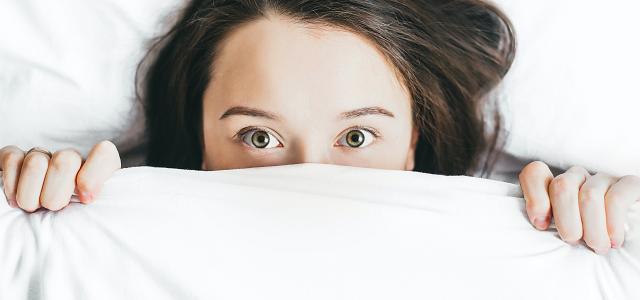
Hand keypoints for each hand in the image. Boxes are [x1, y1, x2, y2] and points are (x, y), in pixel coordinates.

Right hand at [0, 141, 120, 211]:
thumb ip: (97, 206)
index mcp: (97, 170)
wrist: (39, 224)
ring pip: (36, 162)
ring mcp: (43, 156)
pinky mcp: (16, 158)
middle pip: (65, 161)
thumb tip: (87, 198)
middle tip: (54, 208)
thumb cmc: (73, 221)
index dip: (94, 175)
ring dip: (32, 194)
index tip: (86, 199)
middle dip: (56, 194)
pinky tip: (15, 201)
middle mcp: (70, 158)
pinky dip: (12, 184)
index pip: (104, 153)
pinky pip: (12, 159)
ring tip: (34, 208)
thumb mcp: (92, 216)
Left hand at [519, 161, 639, 253]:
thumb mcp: (562, 233)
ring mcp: (603, 180)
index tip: (541, 225)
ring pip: (589, 195)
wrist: (628, 244)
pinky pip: (616, 198)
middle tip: (574, 240)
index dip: (535, 197)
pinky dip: (612, 222)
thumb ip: (545, 223)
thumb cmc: (587, 242)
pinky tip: (614, 240)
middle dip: (565, 218)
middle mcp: (578, 178)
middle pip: (562, 185)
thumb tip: (539, 224)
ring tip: (597, 246)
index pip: (535, 173)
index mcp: (556, 187)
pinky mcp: (630, 185)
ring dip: (592, 227)